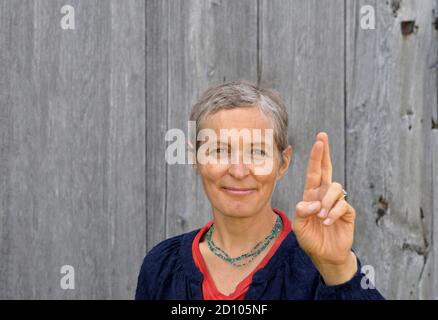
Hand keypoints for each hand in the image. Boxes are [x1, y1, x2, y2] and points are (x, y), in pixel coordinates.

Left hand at [293, 132, 356, 284]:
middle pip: (327, 170)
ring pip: (335, 187)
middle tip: (322, 137)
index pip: (314, 172)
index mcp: (311, 195)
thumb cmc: (310, 238)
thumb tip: (313, 202)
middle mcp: (324, 195)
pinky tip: (327, 222)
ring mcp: (336, 202)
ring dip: (326, 201)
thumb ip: (301, 211)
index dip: (316, 156)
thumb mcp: (299, 225)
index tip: (319, 140)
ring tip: (320, 217)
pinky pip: (342, 205)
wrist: (324, 255)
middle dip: (324, 153)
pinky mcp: (347, 212)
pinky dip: (332, 213)